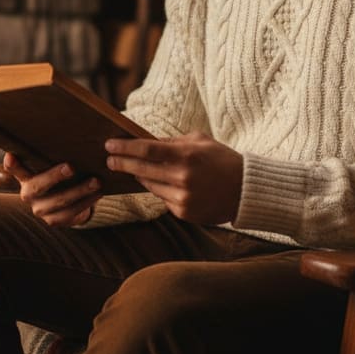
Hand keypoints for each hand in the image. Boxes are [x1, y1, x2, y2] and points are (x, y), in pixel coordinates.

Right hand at [2, 152, 102, 226]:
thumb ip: (49, 153)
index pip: (14, 169)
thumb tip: (63, 133)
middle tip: (71, 167)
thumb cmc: (57, 175)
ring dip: (80, 191)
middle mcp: (28, 194)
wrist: (64, 202)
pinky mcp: (54, 221)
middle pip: (38, 186)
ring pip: (60, 201)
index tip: (10, 156)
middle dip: (55, 177)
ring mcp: (40, 210)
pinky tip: (98, 193)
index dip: (12, 165)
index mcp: (24, 177)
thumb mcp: (50, 164)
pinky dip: (86, 203)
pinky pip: (71, 213)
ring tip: (96, 181)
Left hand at [105, 132, 242, 224]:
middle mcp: (182, 178)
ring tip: (132, 170)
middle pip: (142, 170)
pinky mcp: (184, 212)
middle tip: (109, 159)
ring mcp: (182, 197)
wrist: (245, 190)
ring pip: (150, 186)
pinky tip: (162, 183)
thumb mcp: (200, 141)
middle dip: (122, 164)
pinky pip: (162, 199)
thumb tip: (145, 142)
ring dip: (140, 177)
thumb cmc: (221, 159)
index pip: (146, 150)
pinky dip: (160, 190)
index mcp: (186, 155)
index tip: (109, 145)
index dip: (125, 148)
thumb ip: (172, 142)